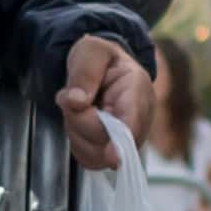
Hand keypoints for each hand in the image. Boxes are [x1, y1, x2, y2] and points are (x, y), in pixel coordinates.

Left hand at [57, 33, 151, 171]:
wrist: (103, 68)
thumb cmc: (99, 58)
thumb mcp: (90, 51)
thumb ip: (84, 73)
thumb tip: (77, 102)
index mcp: (138, 88)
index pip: (134, 119)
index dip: (122, 140)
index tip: (112, 157)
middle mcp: (139, 118)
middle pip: (107, 139)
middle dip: (79, 120)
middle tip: (71, 96)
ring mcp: (128, 139)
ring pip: (95, 153)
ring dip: (75, 131)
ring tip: (78, 106)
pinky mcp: (114, 151)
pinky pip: (90, 159)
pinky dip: (77, 142)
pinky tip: (80, 122)